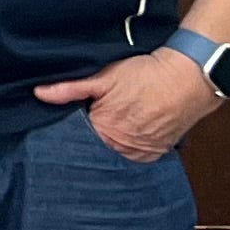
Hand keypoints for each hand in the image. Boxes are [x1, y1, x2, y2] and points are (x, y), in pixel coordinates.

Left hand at [34, 47, 220, 161]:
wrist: (189, 77)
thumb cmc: (147, 75)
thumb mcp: (104, 77)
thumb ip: (70, 89)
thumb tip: (39, 93)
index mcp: (103, 130)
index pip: (76, 136)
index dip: (74, 124)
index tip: (74, 116)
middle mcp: (121, 148)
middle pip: (95, 145)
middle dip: (91, 134)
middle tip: (99, 115)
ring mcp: (140, 153)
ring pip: (114, 150)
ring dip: (111, 139)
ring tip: (120, 119)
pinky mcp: (155, 154)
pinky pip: (133, 154)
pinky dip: (129, 144)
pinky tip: (132, 128)